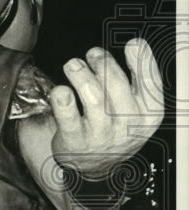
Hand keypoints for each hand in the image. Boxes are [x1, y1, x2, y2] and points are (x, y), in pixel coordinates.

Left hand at [50, 38, 162, 177]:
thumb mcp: (137, 109)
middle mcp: (127, 124)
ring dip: (80, 74)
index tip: (133, 43)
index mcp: (149, 113)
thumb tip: (137, 44)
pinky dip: (62, 98)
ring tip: (73, 65)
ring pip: (92, 96)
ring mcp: (101, 133)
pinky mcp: (75, 140)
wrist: (95, 166)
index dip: (142, 59)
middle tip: (92, 54)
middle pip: (117, 85)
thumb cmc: (115, 129)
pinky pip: (67, 116)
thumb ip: (137, 80)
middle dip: (103, 63)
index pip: (150, 82)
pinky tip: (60, 90)